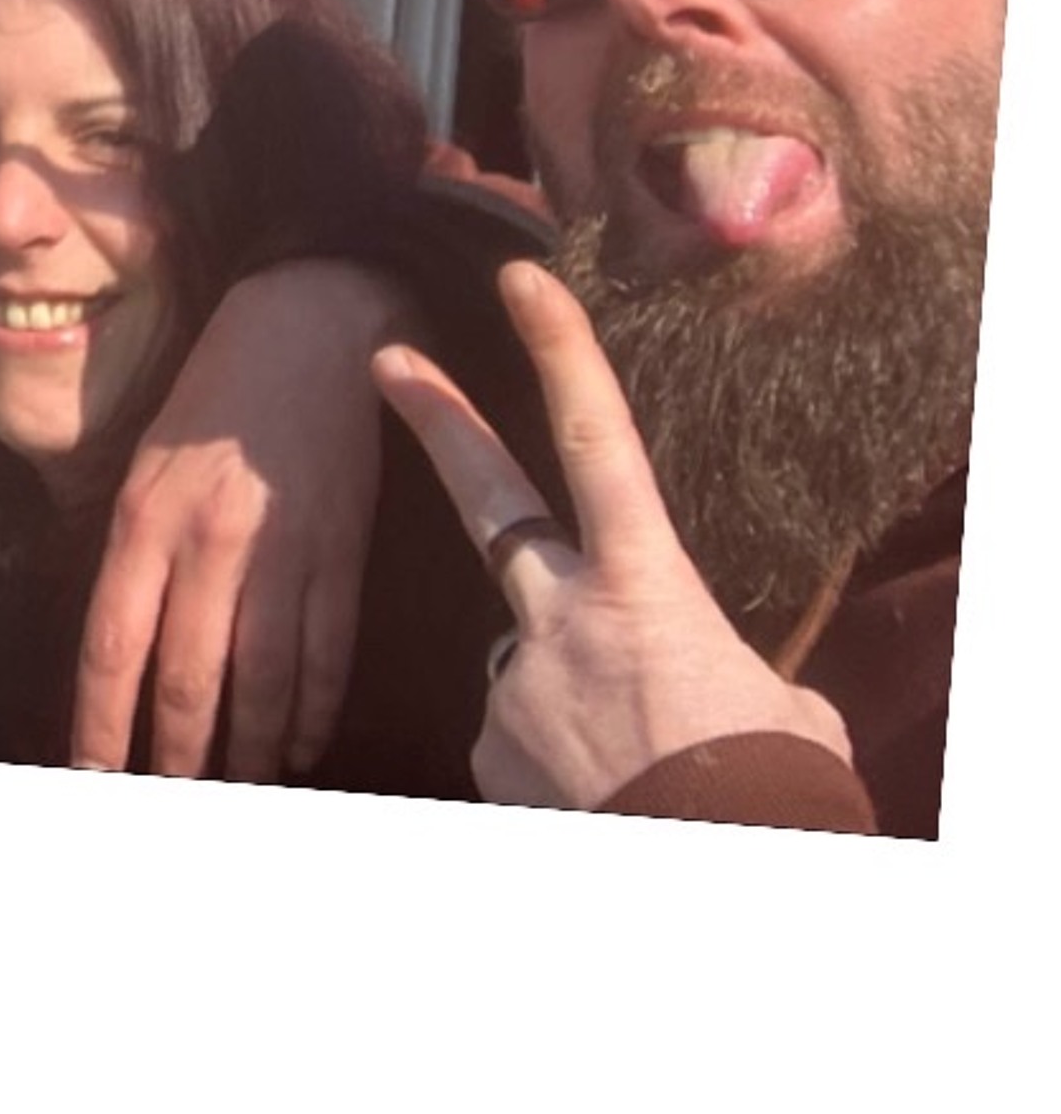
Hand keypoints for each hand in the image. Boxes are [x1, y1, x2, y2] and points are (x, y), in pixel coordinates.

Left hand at [72, 259, 399, 780]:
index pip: (111, 643)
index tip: (93, 776)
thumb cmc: (217, 395)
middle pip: (185, 678)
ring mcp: (280, 552)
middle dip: (175, 756)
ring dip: (246, 751)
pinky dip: (313, 712)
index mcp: (144, 515)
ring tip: (236, 790)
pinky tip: (301, 745)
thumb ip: (136, 547)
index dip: (100, 721)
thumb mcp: (148, 458)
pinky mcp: (342, 553)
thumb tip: (124, 644)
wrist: (310, 326)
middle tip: (170, 807)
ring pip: (259, 681)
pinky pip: (326, 656)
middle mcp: (207, 541)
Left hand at [372, 261, 853, 808]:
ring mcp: (516, 684)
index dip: (561, 354)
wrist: (722, 877)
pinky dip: (553, 766)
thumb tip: (696, 675)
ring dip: (569, 703)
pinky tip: (599, 800)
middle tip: (387, 361)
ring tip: (631, 771)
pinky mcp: (486, 753)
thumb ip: (716, 664)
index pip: (598, 444)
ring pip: (529, 664)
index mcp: (646, 588)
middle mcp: (563, 620)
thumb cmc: (772, 796)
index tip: (522, 282)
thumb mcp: (774, 707)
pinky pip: (517, 741)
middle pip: (490, 503)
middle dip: (439, 424)